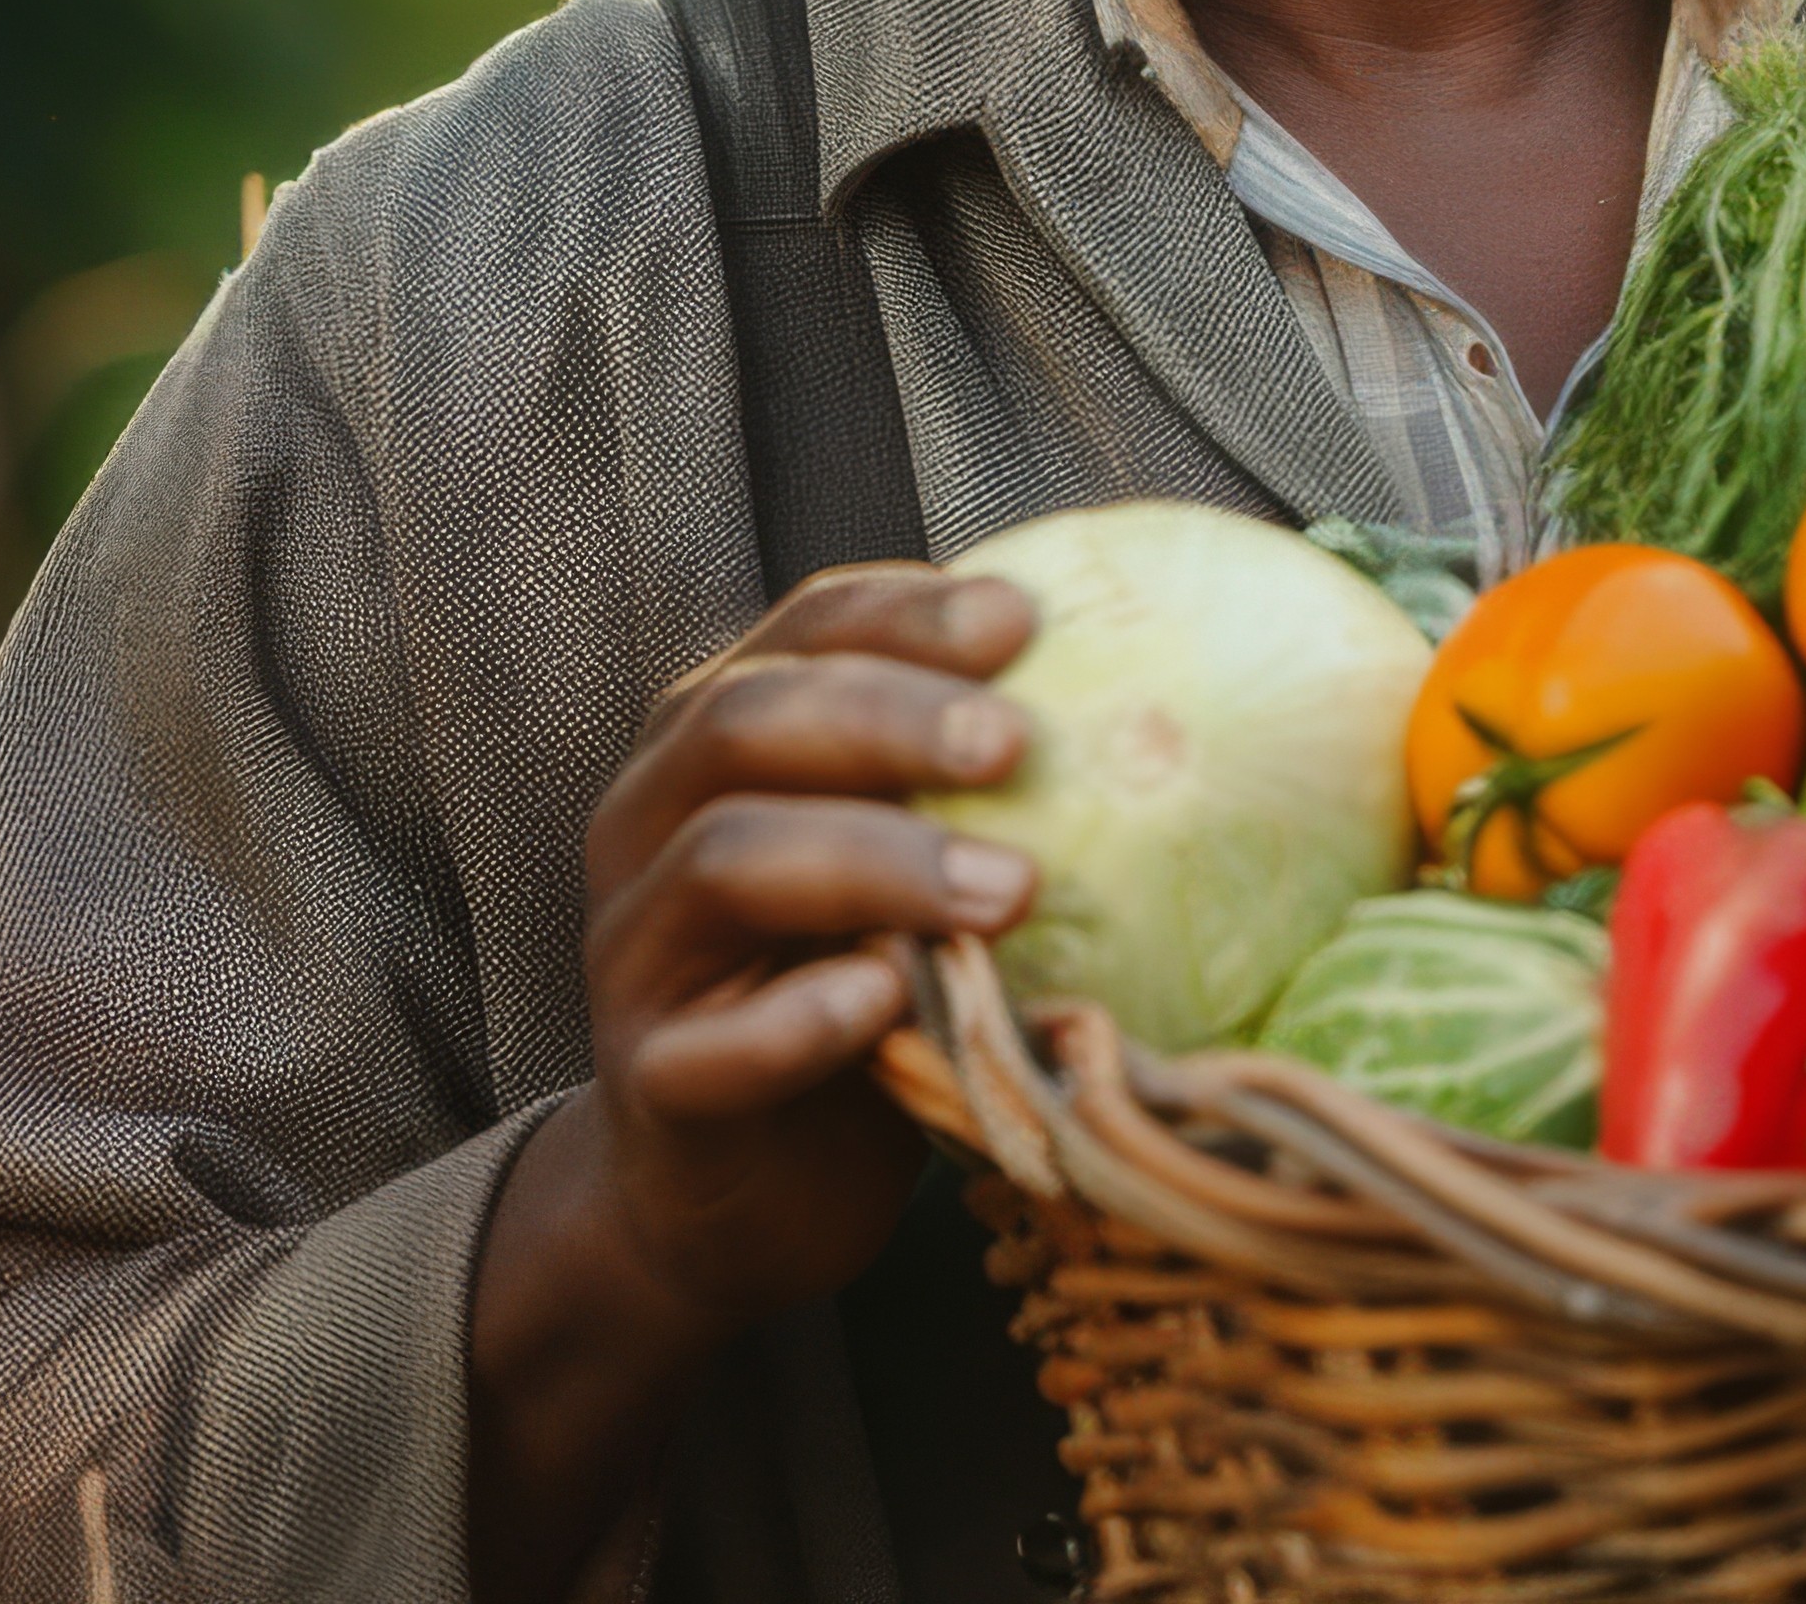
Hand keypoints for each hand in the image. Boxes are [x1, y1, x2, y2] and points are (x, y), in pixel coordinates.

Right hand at [471, 564, 1037, 1592]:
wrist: (733, 1192)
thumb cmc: (854, 993)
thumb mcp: (908, 875)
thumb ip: (971, 792)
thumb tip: (1164, 710)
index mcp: (718, 744)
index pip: (799, 634)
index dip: (902, 613)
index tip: (1020, 618)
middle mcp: (655, 825)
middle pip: (743, 723)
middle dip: (886, 716)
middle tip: (1015, 741)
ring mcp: (641, 956)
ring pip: (723, 862)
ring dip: (874, 861)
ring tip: (1011, 888)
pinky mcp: (654, 1084)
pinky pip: (707, 1046)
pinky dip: (796, 1021)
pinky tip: (884, 1001)